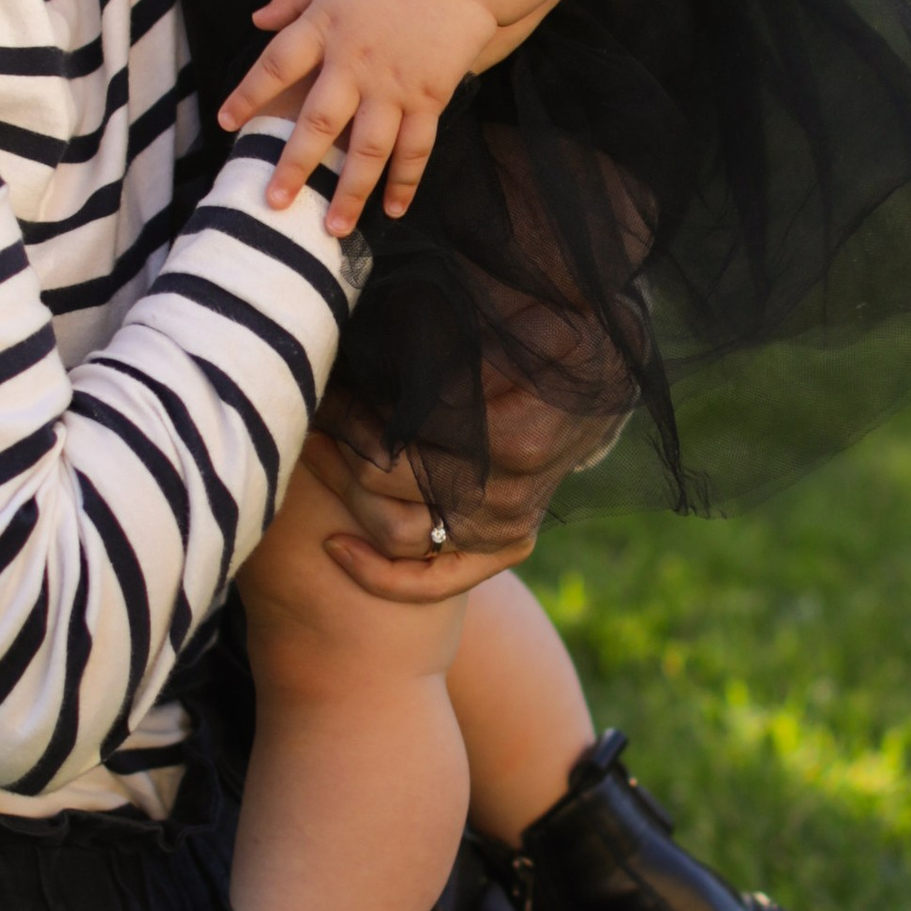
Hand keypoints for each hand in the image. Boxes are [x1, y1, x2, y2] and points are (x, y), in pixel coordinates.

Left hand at [219, 0, 495, 234]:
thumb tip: (255, 21)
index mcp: (324, 26)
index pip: (274, 66)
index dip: (247, 95)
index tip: (225, 123)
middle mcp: (354, 63)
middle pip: (318, 123)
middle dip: (294, 167)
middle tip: (273, 204)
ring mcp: (394, 85)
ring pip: (367, 149)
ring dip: (351, 192)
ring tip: (334, 228)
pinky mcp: (429, 96)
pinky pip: (416, 147)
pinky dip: (406, 180)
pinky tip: (394, 210)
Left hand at [299, 364, 634, 596]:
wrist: (598, 362)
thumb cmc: (536, 332)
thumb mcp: (486, 328)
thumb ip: (430, 348)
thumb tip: (359, 349)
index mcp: (510, 441)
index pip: (393, 442)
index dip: (347, 413)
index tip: (321, 391)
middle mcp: (510, 495)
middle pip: (386, 484)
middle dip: (340, 445)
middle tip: (312, 413)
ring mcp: (509, 526)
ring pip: (397, 532)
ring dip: (345, 493)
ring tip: (317, 452)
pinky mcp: (509, 544)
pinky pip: (435, 581)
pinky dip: (382, 576)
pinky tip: (334, 549)